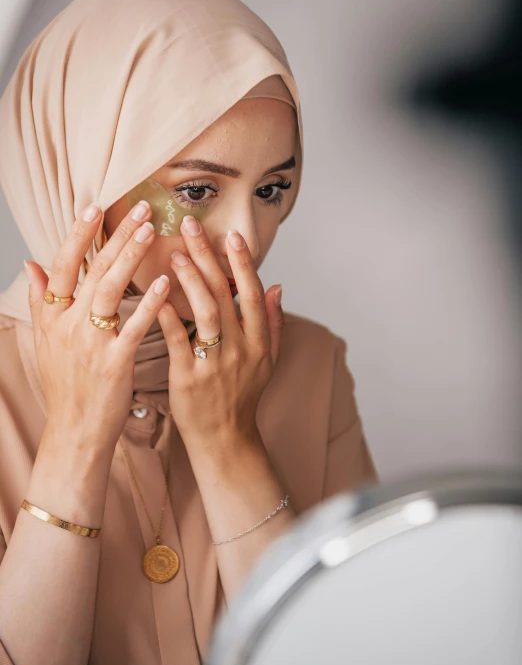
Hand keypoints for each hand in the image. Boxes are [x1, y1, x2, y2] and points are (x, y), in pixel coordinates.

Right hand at [24, 200, 171, 454]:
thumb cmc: (66, 385)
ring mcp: (90, 344)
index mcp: (52, 318)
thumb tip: (31, 264)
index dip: (78, 235)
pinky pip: (133, 325)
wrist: (75, 432)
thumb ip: (40, 302)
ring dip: (131, 257)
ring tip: (152, 231)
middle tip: (142, 210)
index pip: (62, 266)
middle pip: (92, 271)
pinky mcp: (114, 362)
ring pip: (110, 290)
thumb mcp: (45, 342)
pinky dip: (149, 302)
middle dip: (117, 237)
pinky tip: (165, 282)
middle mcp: (67, 326)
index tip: (95, 206)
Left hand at [156, 215, 283, 448]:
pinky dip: (167, 315)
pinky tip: (156, 294)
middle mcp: (241, 348)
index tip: (231, 235)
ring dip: (191, 280)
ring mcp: (215, 362)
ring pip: (205, 312)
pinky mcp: (188, 377)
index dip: (242, 263)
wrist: (225, 438)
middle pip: (225, 293)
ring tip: (176, 253)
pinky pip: (177, 340)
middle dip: (208, 256)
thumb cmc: (243, 396)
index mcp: (259, 341)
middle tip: (190, 226)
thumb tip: (278, 285)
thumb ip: (272, 322)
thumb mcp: (268, 360)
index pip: (251, 293)